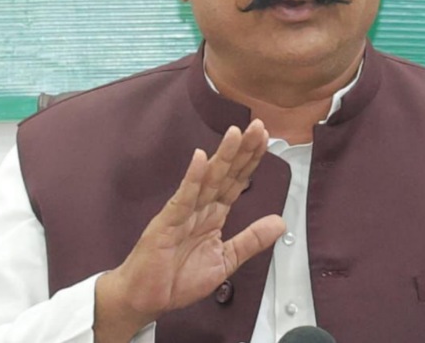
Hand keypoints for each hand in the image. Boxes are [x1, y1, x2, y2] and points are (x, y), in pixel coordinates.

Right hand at [94, 119, 285, 341]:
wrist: (145, 298)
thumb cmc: (177, 280)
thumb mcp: (226, 260)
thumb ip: (251, 240)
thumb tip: (280, 222)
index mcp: (212, 215)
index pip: (235, 182)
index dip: (250, 162)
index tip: (265, 140)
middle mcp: (199, 208)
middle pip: (225, 174)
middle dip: (241, 150)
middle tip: (257, 127)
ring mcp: (182, 212)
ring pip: (207, 179)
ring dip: (222, 156)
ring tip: (235, 134)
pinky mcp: (167, 222)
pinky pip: (183, 197)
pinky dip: (192, 178)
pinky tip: (201, 159)